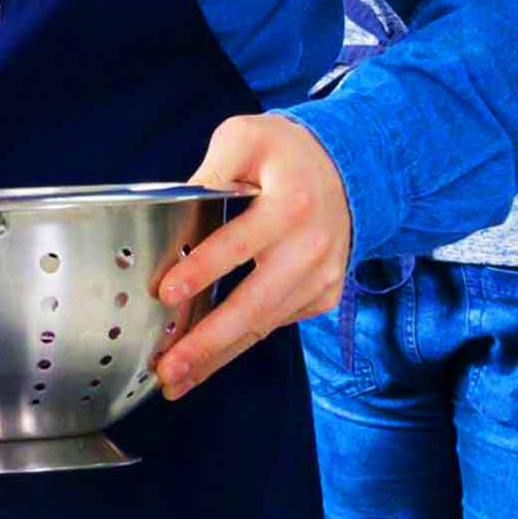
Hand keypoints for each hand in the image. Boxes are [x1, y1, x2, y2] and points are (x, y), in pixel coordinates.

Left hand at [153, 113, 351, 399]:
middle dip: (207, 342)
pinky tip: (206, 358)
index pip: (238, 244)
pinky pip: (275, 323)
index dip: (202, 270)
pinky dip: (240, 342)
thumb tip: (173, 209)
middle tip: (168, 369)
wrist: (351, 168)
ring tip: (176, 381)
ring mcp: (321, 277)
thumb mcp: (245, 137)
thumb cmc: (286, 153)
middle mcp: (310, 248)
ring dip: (218, 356)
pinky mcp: (323, 295)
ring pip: (263, 326)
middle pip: (254, 304)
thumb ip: (211, 170)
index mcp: (289, 205)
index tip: (167, 294)